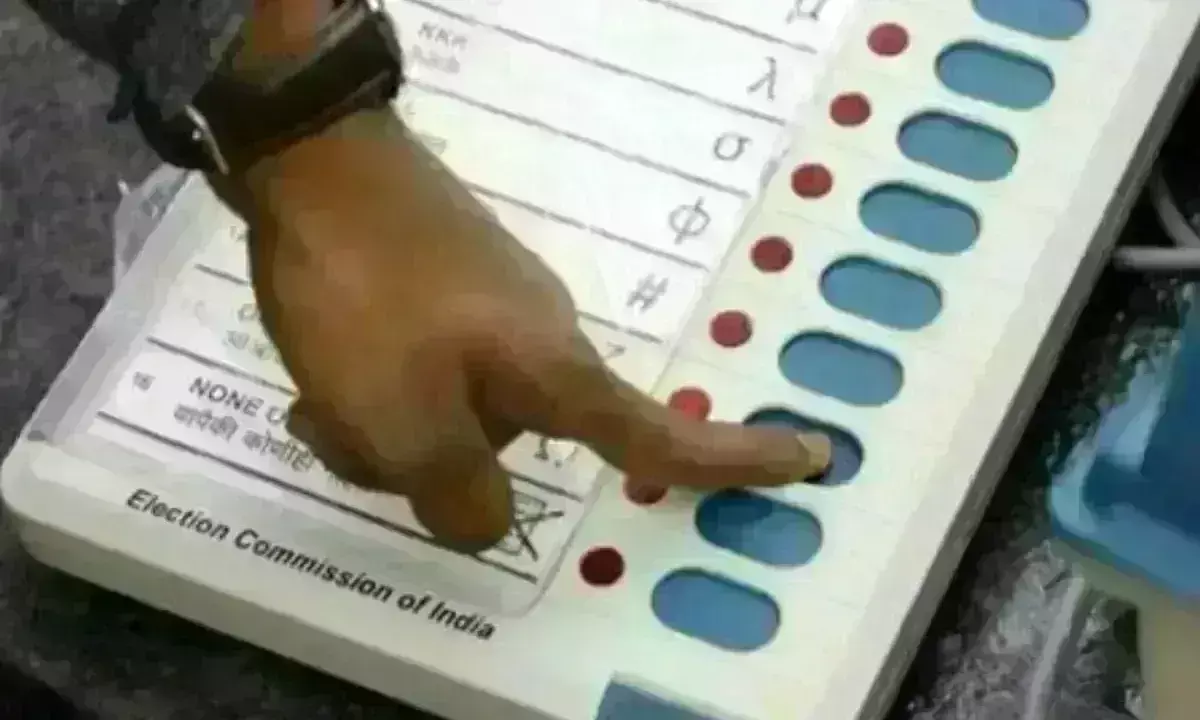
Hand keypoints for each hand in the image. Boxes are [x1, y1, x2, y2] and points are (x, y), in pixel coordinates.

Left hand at [214, 112, 829, 551]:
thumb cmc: (366, 294)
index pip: (660, 436)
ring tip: (323, 387)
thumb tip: (485, 519)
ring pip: (455, 412)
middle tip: (348, 422)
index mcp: (555, 374)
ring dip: (386, 424)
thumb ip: (456, 494)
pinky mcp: (453, 288)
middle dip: (430, 462)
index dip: (735, 460)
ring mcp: (497, 308)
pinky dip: (378, 386)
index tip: (814, 455)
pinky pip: (429, 369)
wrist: (315, 155)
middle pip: (510, 447)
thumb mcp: (398, 420)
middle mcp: (543, 341)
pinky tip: (325, 363)